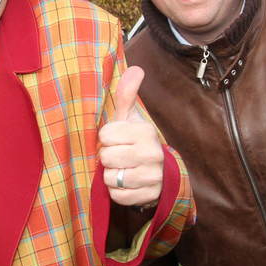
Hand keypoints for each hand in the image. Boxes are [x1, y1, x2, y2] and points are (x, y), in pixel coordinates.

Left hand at [98, 66, 163, 207]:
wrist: (159, 172)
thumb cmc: (136, 141)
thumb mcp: (130, 117)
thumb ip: (127, 94)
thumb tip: (135, 68)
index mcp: (145, 131)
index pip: (106, 135)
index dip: (107, 138)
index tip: (117, 139)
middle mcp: (152, 153)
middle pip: (106, 158)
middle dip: (108, 158)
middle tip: (119, 156)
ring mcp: (152, 177)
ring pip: (111, 178)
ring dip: (112, 176)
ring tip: (123, 169)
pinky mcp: (148, 196)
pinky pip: (117, 196)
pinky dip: (117, 192)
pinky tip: (127, 183)